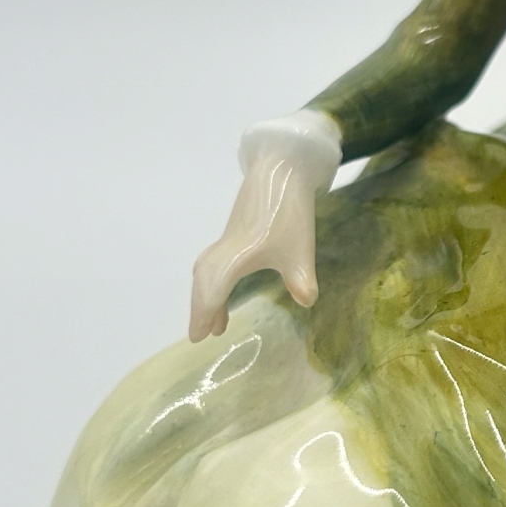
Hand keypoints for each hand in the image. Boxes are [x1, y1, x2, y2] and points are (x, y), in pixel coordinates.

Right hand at [188, 119, 336, 339]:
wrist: (280, 169)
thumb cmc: (288, 210)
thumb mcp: (300, 249)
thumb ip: (302, 279)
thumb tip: (306, 301)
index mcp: (236, 256)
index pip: (213, 290)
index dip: (204, 313)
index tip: (199, 337)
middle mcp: (225, 250)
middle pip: (204, 283)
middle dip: (200, 309)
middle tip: (200, 335)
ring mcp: (227, 240)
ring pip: (207, 273)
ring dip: (207, 297)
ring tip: (217, 323)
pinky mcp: (234, 234)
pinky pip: (214, 264)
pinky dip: (215, 283)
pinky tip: (228, 291)